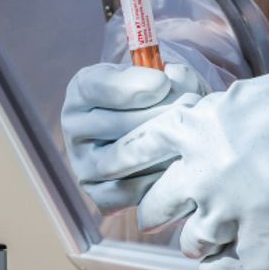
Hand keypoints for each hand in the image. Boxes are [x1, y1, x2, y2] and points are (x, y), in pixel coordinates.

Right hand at [61, 62, 201, 213]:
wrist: (153, 132)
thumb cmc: (157, 99)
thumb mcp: (159, 76)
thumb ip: (167, 75)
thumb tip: (173, 84)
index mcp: (82, 90)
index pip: (96, 87)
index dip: (132, 86)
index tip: (163, 82)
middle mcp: (75, 127)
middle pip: (116, 124)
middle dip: (160, 115)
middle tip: (192, 110)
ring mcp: (83, 163)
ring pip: (123, 160)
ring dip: (163, 150)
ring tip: (190, 139)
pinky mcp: (98, 194)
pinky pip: (128, 192)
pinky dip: (156, 181)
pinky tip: (176, 167)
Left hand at [96, 68, 268, 269]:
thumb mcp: (237, 102)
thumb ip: (199, 123)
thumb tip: (173, 130)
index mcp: (192, 131)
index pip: (135, 149)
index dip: (120, 163)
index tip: (112, 172)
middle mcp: (202, 175)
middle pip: (154, 205)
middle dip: (155, 210)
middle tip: (160, 212)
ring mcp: (230, 215)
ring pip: (188, 241)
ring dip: (192, 239)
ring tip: (204, 233)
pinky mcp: (258, 247)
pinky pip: (218, 267)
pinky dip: (215, 263)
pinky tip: (220, 256)